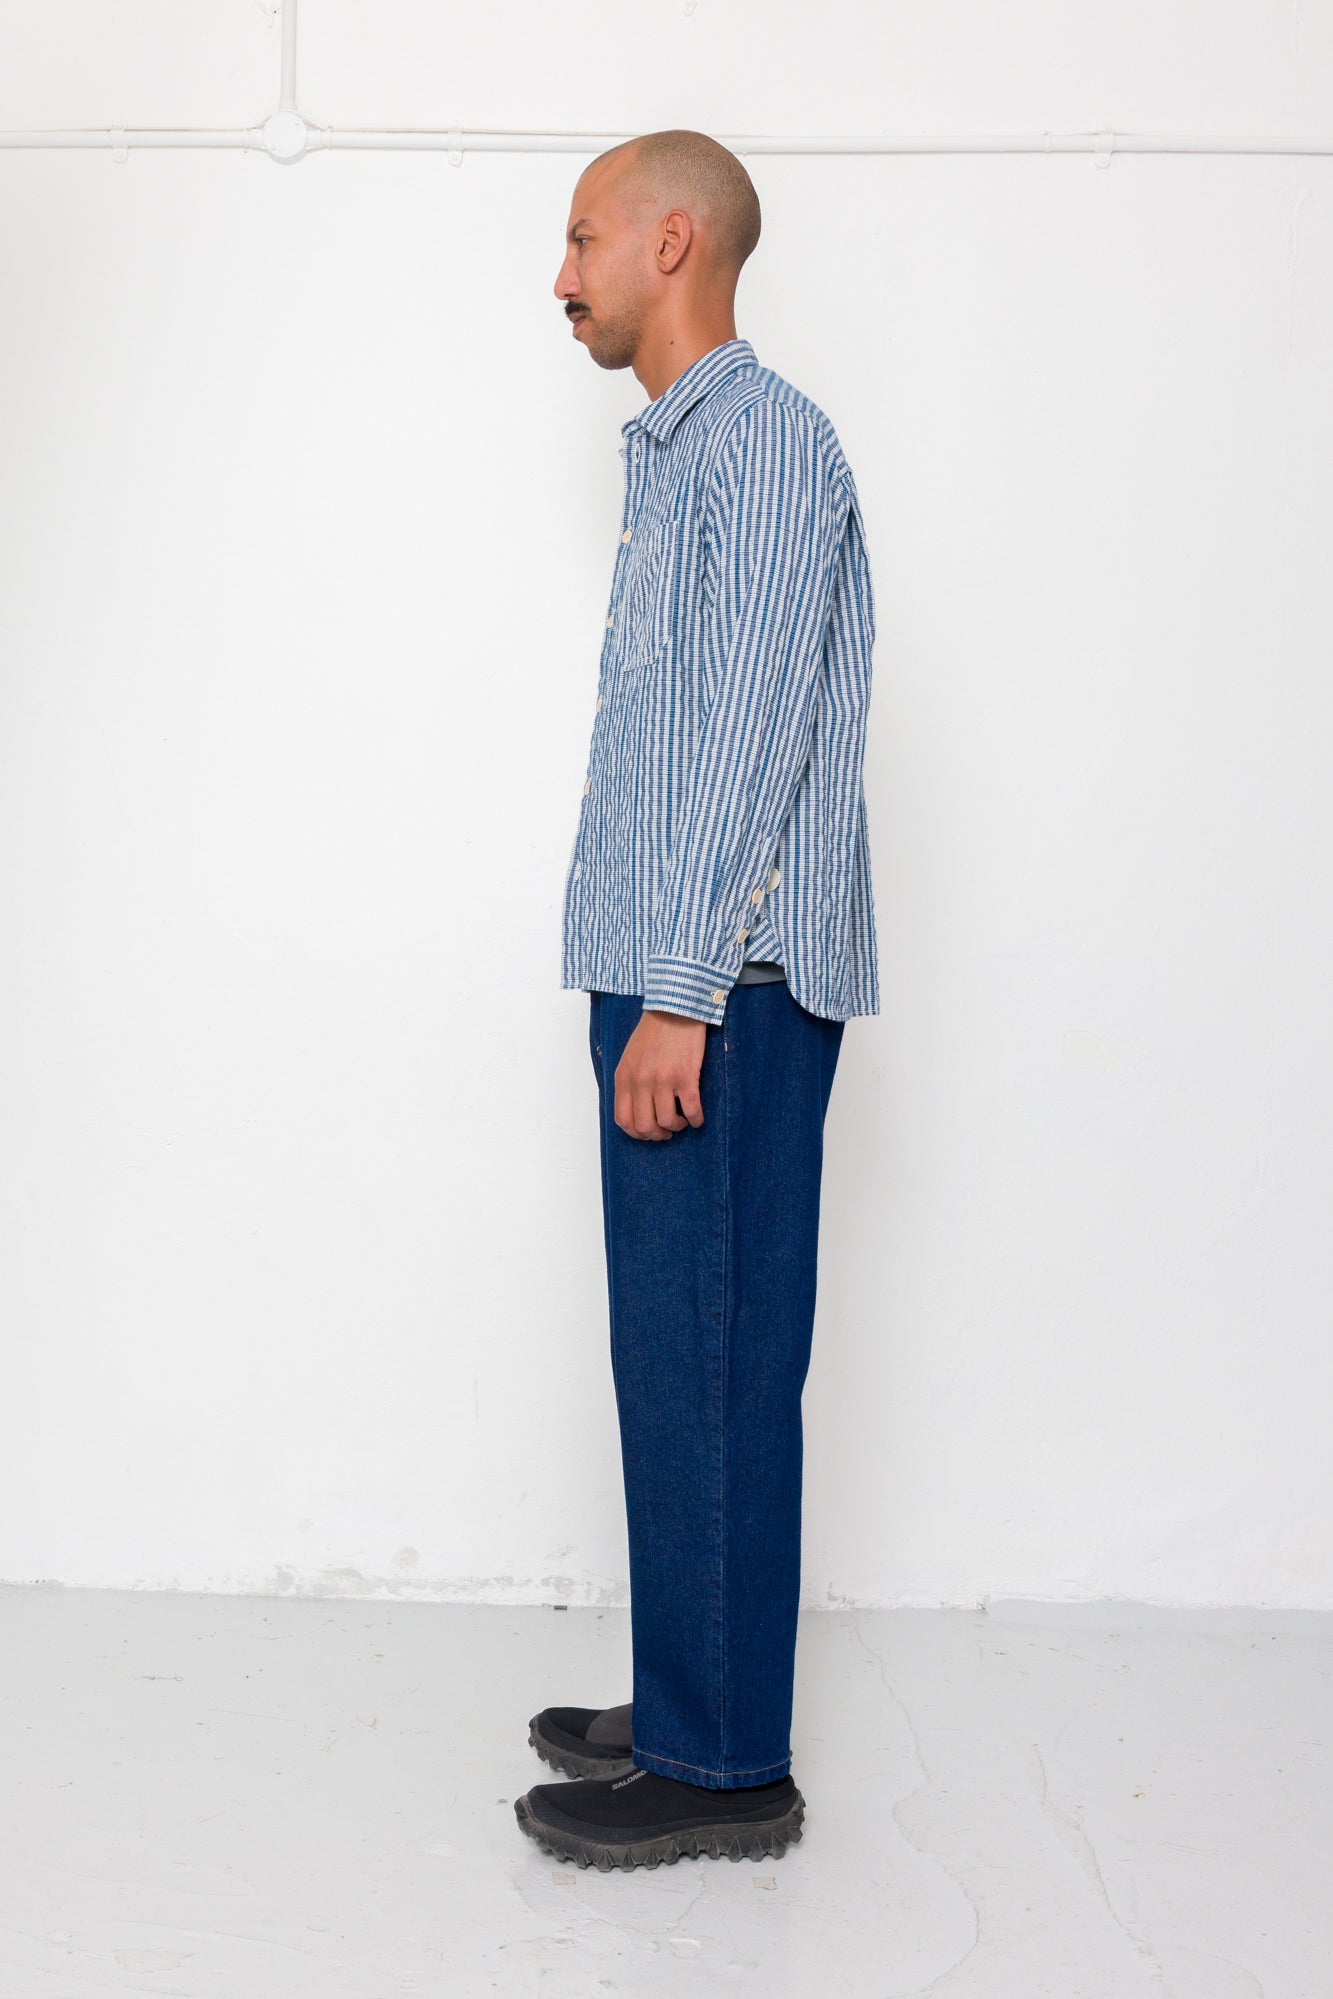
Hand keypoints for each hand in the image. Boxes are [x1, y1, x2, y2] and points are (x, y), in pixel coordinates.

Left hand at [613, 1007, 707, 1139]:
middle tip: (667, 1131)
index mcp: (624, 1078)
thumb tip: (637, 1108)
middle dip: (657, 1135)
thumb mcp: (630, 1057)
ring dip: (677, 1126)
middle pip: (645, 1126)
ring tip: (682, 1120)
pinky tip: (697, 1117)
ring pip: (668, 1121)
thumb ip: (629, 1082)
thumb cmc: (654, 1031)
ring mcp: (663, 1080)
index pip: (623, 1119)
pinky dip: (696, 1119)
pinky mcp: (685, 1077)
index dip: (637, 1133)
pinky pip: (691, 1110)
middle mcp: (641, 1082)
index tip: (648, 1133)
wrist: (675, 1010)